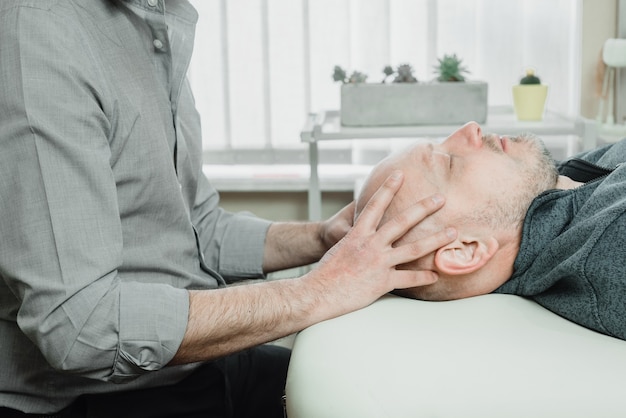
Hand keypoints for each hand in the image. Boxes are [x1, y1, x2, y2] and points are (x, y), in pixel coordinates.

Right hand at [311, 171, 456, 313]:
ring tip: (452, 233)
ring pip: (413, 249)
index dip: (388, 188)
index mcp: (357, 234)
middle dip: (423, 208)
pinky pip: (408, 279)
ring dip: (435, 240)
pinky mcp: (382, 283)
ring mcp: (378, 263)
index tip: (400, 174)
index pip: (375, 205)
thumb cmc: (325, 273)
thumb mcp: (339, 249)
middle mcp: (371, 245)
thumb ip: (355, 241)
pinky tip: (435, 276)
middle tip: (440, 198)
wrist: (318, 293)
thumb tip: (364, 235)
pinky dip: (423, 277)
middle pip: (402, 222)